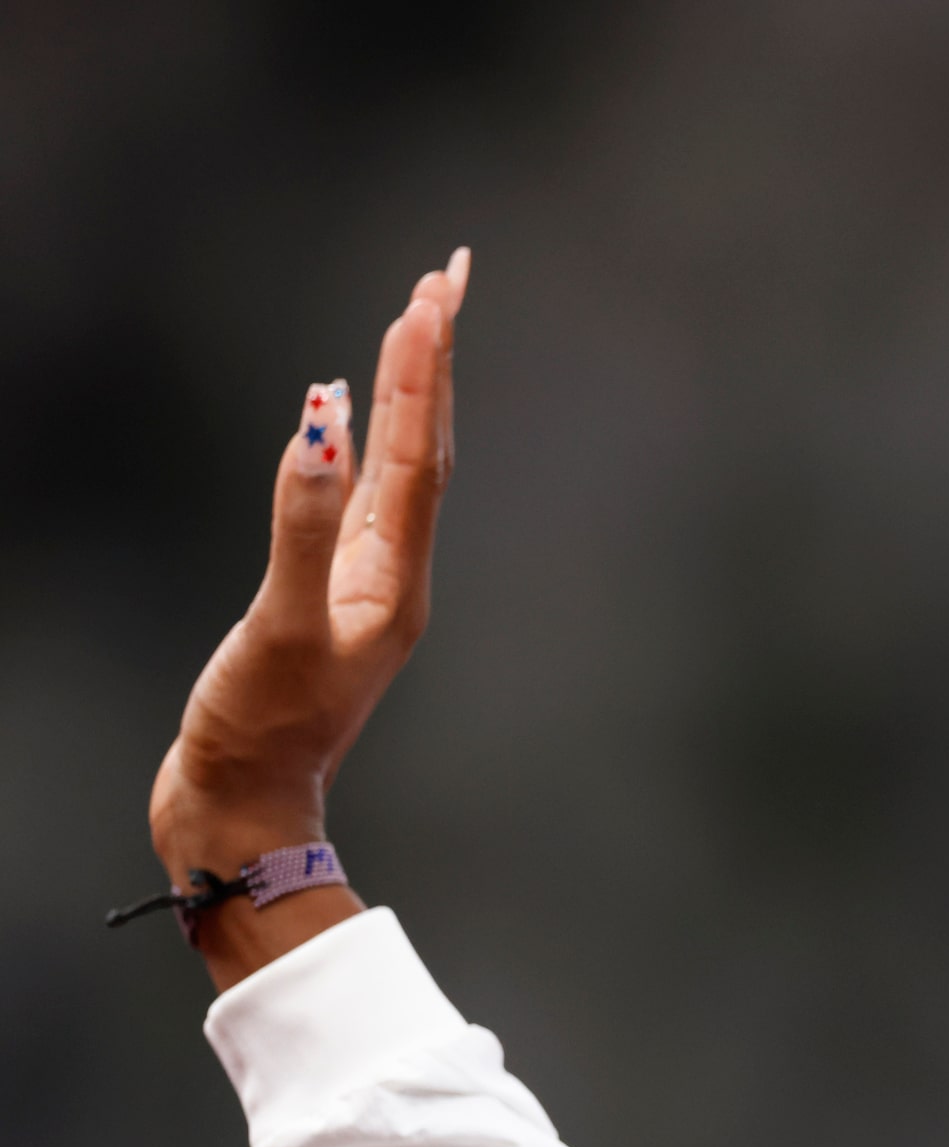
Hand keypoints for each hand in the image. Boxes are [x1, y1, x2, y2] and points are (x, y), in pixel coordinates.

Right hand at [148, 250, 469, 988]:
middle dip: (433, 360)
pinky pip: (356, 497)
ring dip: (407, 392)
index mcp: (395, 580)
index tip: (436, 292)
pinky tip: (345, 413)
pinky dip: (359, 442)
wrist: (240, 809)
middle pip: (424, 446)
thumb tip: (322, 430)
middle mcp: (392, 575)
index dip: (426, 370)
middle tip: (449, 276)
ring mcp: (360, 584)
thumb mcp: (281, 628)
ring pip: (396, 465)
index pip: (422, 453)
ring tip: (415, 319)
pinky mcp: (323, 595)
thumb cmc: (260, 732)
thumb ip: (300, 528)